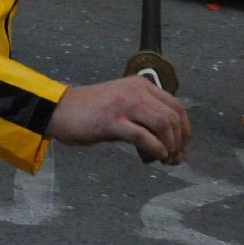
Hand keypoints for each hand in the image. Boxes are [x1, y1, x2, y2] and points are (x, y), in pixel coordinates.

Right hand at [47, 77, 189, 164]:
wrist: (58, 110)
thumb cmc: (89, 112)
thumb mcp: (121, 105)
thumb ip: (143, 117)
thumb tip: (168, 144)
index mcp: (139, 85)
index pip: (176, 106)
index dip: (185, 130)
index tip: (181, 148)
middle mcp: (134, 90)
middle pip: (174, 116)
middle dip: (180, 141)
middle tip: (174, 158)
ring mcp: (123, 104)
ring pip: (163, 124)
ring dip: (170, 146)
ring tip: (165, 159)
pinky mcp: (112, 120)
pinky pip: (143, 136)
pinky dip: (155, 149)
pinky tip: (155, 157)